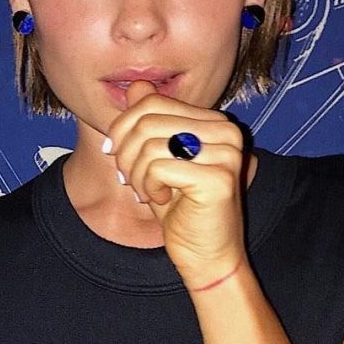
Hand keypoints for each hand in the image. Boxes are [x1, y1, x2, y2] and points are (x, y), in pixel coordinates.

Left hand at [105, 80, 247, 287]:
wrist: (208, 256)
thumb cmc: (183, 210)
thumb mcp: (159, 160)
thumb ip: (151, 122)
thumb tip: (136, 86)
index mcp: (215, 122)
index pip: (152, 102)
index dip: (123, 127)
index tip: (116, 155)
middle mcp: (227, 132)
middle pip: (147, 120)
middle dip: (126, 153)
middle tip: (128, 179)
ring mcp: (227, 153)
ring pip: (150, 144)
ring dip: (136, 173)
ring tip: (146, 191)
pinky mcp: (219, 178)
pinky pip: (159, 167)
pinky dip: (149, 186)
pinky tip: (162, 200)